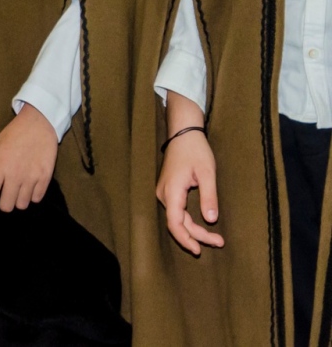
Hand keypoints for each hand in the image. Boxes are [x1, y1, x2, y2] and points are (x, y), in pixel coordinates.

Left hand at [0, 103, 57, 210]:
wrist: (38, 124)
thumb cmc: (15, 133)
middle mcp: (14, 176)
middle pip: (7, 206)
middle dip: (4, 205)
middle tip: (5, 198)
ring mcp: (31, 178)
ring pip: (23, 205)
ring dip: (19, 201)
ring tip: (18, 193)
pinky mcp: (45, 178)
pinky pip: (37, 198)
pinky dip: (33, 196)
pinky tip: (30, 188)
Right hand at [157, 93, 222, 253]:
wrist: (183, 133)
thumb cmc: (196, 151)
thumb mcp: (208, 173)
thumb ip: (209, 196)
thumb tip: (210, 220)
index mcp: (172, 191)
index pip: (175, 222)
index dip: (186, 238)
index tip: (199, 250)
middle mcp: (164, 194)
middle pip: (177, 223)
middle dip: (197, 236)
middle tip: (219, 242)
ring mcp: (164, 192)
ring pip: (177, 218)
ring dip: (194, 230)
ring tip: (215, 238)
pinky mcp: (169, 190)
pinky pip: (177, 211)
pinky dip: (189, 221)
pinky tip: (202, 226)